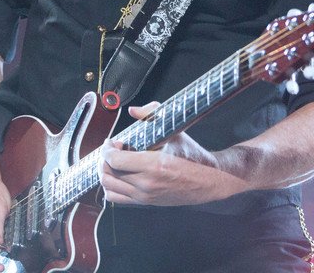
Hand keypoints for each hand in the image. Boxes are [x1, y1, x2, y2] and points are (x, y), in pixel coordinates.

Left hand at [98, 102, 248, 205]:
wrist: (209, 180)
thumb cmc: (192, 155)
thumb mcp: (174, 130)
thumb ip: (151, 114)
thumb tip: (132, 110)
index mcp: (153, 166)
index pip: (115, 160)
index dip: (107, 148)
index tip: (112, 141)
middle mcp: (147, 184)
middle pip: (108, 173)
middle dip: (104, 158)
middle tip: (111, 149)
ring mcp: (145, 196)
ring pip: (109, 187)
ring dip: (105, 172)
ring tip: (112, 161)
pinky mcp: (146, 203)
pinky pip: (117, 198)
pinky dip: (110, 186)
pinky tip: (117, 174)